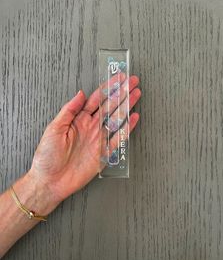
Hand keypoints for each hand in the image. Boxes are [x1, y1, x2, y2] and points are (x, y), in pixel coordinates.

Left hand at [28, 74, 140, 205]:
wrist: (50, 181)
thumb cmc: (47, 156)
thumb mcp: (54, 129)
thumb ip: (69, 110)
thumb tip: (80, 93)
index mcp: (78, 120)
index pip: (96, 99)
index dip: (108, 88)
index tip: (118, 77)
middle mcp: (91, 127)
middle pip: (110, 106)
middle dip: (121, 93)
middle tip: (133, 81)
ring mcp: (99, 139)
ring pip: (116, 119)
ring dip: (126, 107)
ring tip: (136, 94)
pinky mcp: (104, 153)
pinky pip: (118, 139)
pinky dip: (127, 129)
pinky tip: (134, 118)